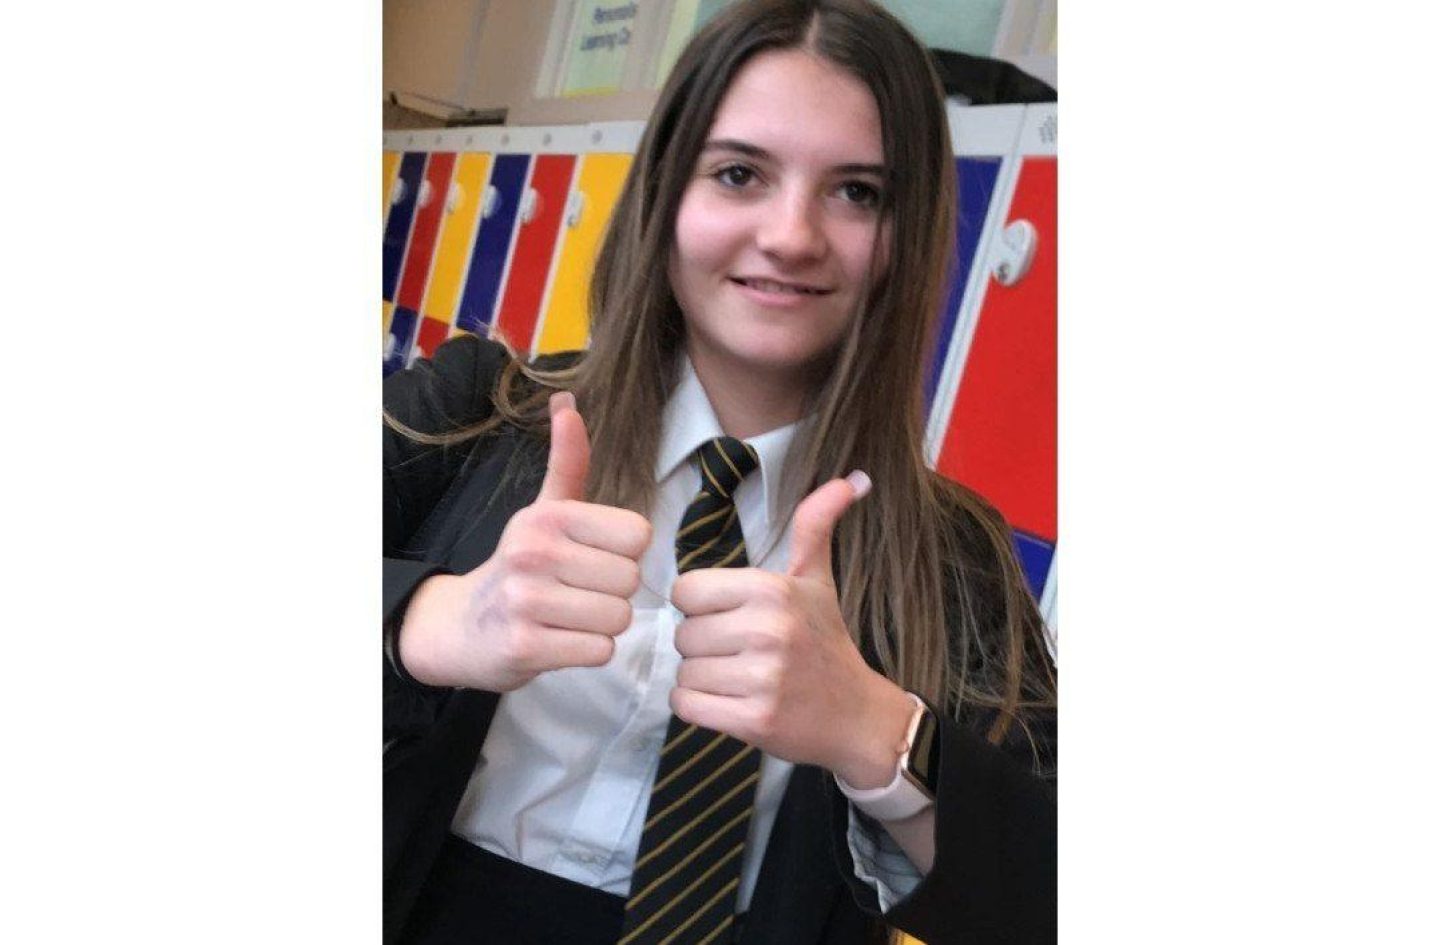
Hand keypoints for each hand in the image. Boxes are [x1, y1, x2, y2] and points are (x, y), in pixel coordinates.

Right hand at [397, 392, 652, 690]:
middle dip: (614, 593)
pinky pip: (598, 651)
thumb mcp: (543, 511)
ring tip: (571, 617)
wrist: (461, 626)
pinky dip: (589, 652)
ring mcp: (526, 602)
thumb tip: (567, 403)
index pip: (638, 535)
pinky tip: (561, 640)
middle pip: (631, 581)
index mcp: (548, 517)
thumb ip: (567, 461)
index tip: (594, 558)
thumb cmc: (520, 566)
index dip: (624, 553)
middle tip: (579, 593)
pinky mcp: (525, 647)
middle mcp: (534, 553)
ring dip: (603, 625)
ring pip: (618, 619)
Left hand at [669, 472, 914, 785]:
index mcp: (773, 589)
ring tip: (740, 679)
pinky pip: (687, 705)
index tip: (731, 618)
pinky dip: (699, 707)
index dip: (701, 607)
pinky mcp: (754, 720)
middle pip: (683, 634)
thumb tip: (851, 478)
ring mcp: (762, 678)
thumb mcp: (818, 581)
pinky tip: (730, 702)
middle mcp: (768, 630)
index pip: (686, 591)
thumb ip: (815, 526)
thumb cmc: (825, 644)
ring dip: (702, 680)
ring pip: (684, 672)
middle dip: (703, 647)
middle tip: (740, 655)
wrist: (856, 716)